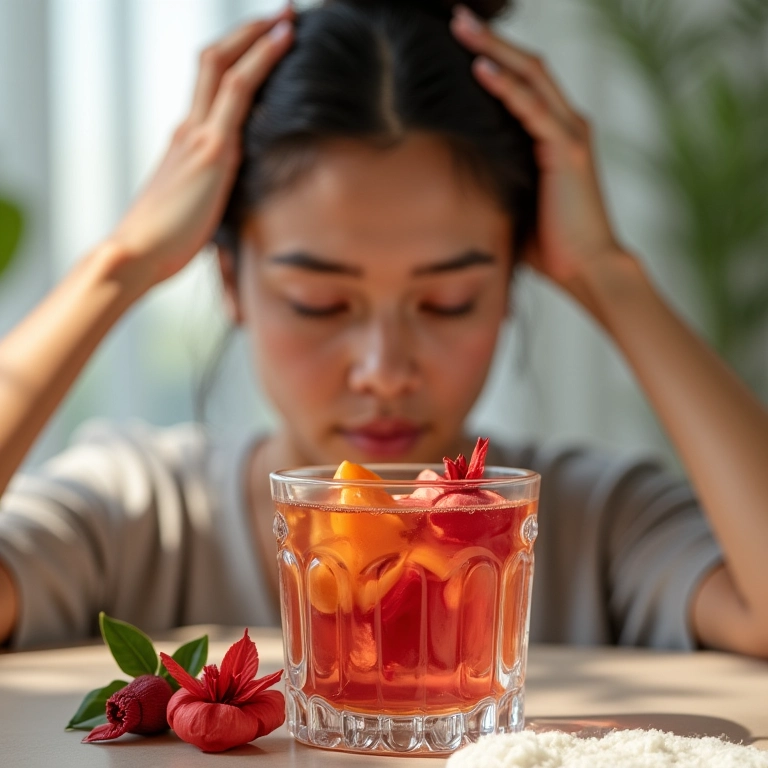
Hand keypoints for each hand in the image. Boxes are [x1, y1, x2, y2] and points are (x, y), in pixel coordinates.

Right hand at [107, 8, 293, 289]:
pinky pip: (238, 91)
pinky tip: (283, 42)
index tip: (262, 43)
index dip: (236, 59)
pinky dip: (262, 61)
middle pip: (214, 62)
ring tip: (287, 17)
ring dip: (257, 36)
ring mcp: (199, 134)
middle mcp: (189, 129)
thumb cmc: (163, 244)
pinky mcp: (212, 149)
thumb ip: (211, 197)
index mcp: (185, 143)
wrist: (137, 253)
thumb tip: (229, 206)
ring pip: (225, 65)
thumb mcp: (192, 212)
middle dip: (248, 33)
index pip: (210, 88)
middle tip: (281, 14)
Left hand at [450, 5, 625, 304]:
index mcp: (553, 134)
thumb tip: (456, 173)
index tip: (458, 44)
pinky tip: (480, 68)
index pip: (522, 82)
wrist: (586, 268)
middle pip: (526, 66)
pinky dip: (506, 86)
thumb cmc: (549, 243)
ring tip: (461, 27)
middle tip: (455, 18)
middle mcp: (566, 124)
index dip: (493, 57)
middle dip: (490, 40)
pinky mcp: (567, 151)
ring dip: (494, 49)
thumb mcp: (515, 200)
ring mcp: (569, 134)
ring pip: (531, 76)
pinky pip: (533, 109)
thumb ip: (498, 175)